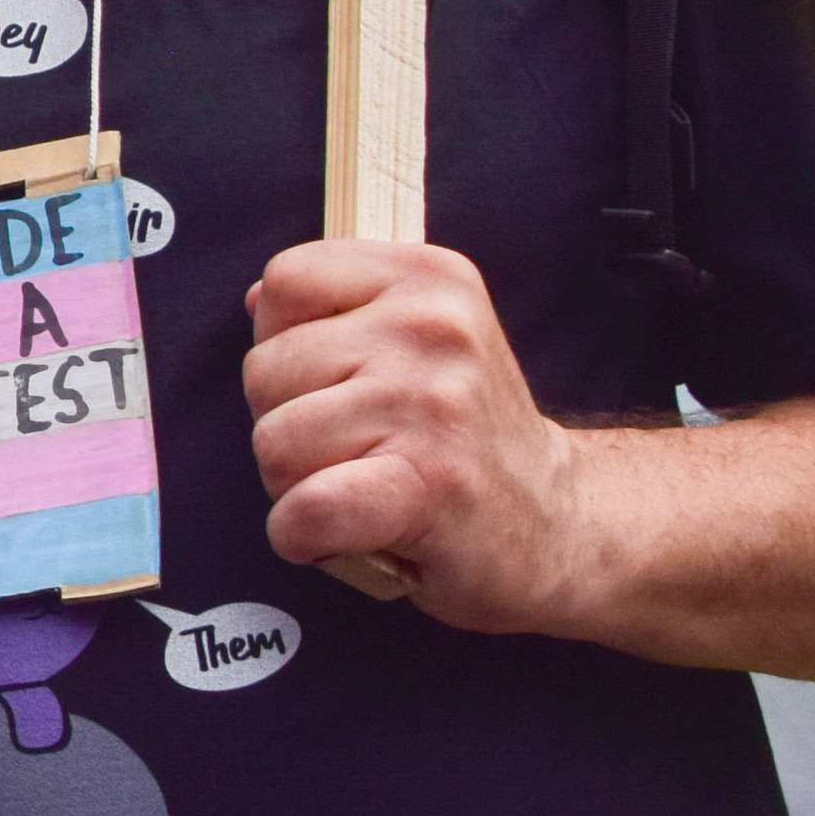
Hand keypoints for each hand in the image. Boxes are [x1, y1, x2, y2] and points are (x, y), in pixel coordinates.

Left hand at [241, 237, 591, 628]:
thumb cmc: (463, 438)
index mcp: (428, 278)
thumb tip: (255, 299)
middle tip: (363, 452)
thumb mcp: (417, 343)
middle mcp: (433, 328)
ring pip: (273, 444)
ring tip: (366, 488)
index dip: (286, 344)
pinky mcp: (429, 485)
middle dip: (289, 425)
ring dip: (298, 485)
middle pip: (265, 371)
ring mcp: (431, 404)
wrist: (559, 525)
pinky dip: (303, 537)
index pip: (285, 282)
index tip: (342, 384)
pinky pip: (306, 509)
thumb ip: (336, 313)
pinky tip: (348, 536)